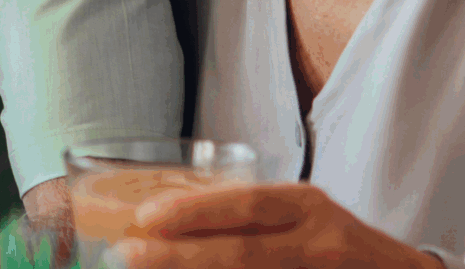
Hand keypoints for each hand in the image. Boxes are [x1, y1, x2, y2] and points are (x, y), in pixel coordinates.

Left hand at [115, 182, 444, 268]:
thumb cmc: (335, 246)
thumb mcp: (300, 216)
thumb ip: (251, 218)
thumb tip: (165, 223)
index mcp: (306, 207)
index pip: (246, 206)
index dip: (194, 212)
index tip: (147, 218)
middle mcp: (318, 241)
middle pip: (243, 253)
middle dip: (181, 257)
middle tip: (129, 254)